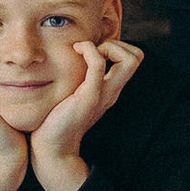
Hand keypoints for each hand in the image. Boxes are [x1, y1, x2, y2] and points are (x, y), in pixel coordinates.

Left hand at [29, 39, 141, 166]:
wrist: (52, 146)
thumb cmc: (57, 118)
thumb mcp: (74, 93)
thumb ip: (79, 80)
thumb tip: (72, 59)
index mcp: (111, 89)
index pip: (133, 59)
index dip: (117, 47)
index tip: (93, 51)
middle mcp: (113, 91)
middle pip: (137, 57)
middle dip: (117, 44)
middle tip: (92, 50)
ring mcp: (104, 94)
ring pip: (129, 60)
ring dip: (108, 46)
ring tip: (85, 51)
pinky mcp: (90, 96)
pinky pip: (99, 65)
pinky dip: (89, 50)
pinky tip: (74, 51)